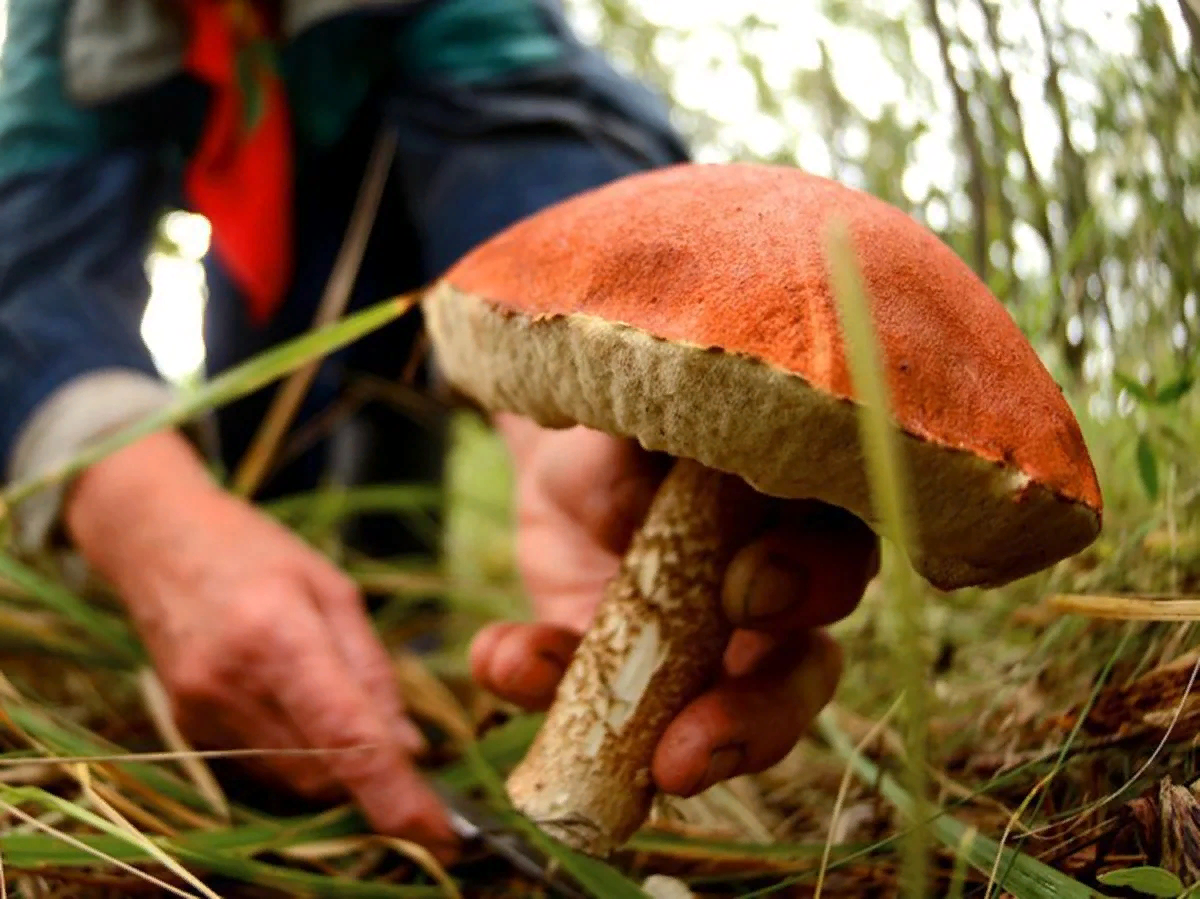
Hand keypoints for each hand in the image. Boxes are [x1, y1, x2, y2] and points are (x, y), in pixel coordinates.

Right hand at [65, 431, 456, 859]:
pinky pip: (261, 766)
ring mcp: (201, 711)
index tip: (441, 832)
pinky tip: (298, 707)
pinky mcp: (186, 726)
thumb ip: (371, 671)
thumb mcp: (333, 589)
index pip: (346, 737)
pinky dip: (298, 755)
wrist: (157, 539)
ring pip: (293, 781)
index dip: (396, 795)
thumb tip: (409, 748)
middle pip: (323, 772)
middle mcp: (233, 683)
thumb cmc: (258, 551)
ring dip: (335, 769)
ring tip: (342, 708)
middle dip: (373, 776)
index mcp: (279, 635)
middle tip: (404, 750)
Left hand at [472, 416, 878, 796]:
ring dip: (663, 749)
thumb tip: (686, 434)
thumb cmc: (644, 414)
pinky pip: (590, 707)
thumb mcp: (663, 400)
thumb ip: (691, 426)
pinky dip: (537, 683)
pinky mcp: (624, 679)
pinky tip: (504, 656)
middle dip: (751, 722)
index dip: (811, 587)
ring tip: (598, 763)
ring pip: (713, 721)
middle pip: (797, 678)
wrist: (571, 447)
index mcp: (801, 518)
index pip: (840, 560)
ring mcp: (700, 654)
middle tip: (687, 752)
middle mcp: (771, 602)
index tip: (746, 594)